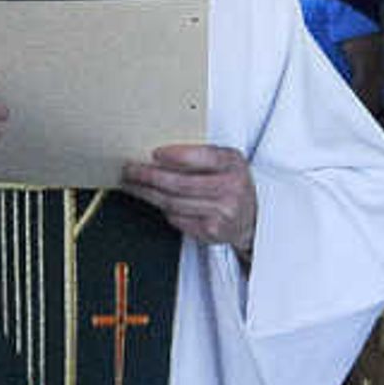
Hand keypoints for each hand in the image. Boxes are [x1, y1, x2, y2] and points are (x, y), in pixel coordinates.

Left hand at [122, 142, 257, 253]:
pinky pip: (177, 218)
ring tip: (134, 185)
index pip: (202, 157)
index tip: (154, 153)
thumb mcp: (228, 161)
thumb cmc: (232, 183)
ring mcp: (222, 212)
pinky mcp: (211, 231)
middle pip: (180, 183)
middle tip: (131, 170)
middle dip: (150, 176)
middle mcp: (231, 188)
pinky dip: (164, 209)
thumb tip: (160, 153)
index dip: (176, 156)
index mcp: (233, 164)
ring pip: (174, 203)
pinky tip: (156, 200)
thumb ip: (203, 154)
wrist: (252, 218)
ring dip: (148, 194)